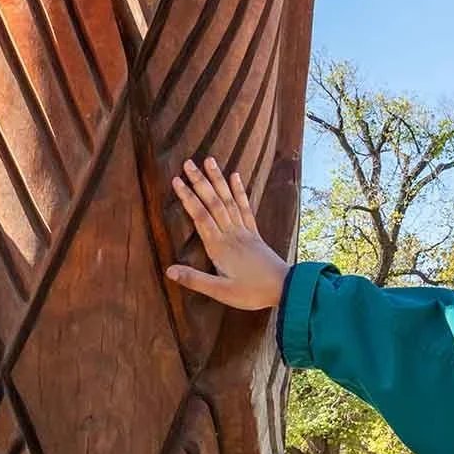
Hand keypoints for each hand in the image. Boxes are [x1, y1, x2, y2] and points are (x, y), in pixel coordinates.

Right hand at [165, 156, 287, 310]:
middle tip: (188, 162)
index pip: (200, 217)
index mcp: (220, 247)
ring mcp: (244, 231)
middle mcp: (231, 234)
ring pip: (228, 200)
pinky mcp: (254, 234)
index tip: (176, 180)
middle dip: (200, 182)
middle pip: (213, 203)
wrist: (285, 289)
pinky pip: (245, 208)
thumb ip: (195, 280)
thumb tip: (168, 270)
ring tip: (209, 161)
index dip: (188, 198)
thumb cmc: (252, 292)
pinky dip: (239, 191)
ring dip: (218, 180)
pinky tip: (236, 176)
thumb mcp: (221, 292)